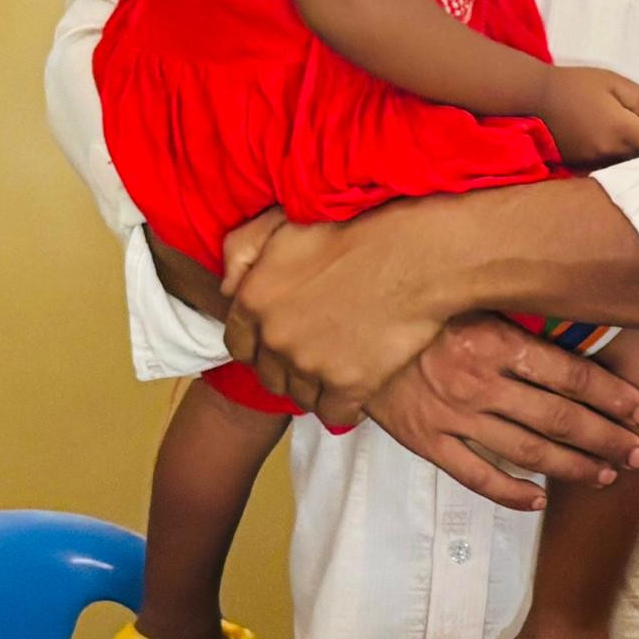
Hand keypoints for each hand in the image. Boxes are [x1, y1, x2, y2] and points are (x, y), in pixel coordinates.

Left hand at [216, 205, 444, 425]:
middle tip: (311, 354)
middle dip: (285, 367)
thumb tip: (225, 288)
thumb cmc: (354, 231)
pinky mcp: (348, 385)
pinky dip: (342, 407)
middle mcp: (275, 338)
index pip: (238, 343)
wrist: (413, 256)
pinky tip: (354, 390)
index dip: (258, 344)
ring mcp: (310, 365)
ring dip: (313, 387)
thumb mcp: (281, 224)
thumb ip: (240, 250)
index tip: (278, 341)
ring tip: (334, 370)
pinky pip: (334, 415)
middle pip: (269, 375)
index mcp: (255, 299)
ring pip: (300, 396)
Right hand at [362, 316, 638, 508]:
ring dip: (573, 466)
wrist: (344, 330)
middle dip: (606, 438)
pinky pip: (477, 476)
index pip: (569, 375)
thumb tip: (573, 325)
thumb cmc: (417, 309)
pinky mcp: (427, 442)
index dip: (612, 396)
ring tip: (606, 476)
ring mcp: (452, 416)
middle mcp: (478, 381)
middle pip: (559, 418)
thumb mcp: (469, 298)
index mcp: (494, 339)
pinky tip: (541, 498)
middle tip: (638, 453)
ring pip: (528, 451)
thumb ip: (516, 318)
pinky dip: (512, 492)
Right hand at [539, 63, 638, 168]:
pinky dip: (610, 158)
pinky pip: (606, 167)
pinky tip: (603, 142)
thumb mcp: (614, 80)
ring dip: (628, 152)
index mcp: (621, 129)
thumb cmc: (576, 85)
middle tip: (635, 126)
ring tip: (618, 134)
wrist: (536, 98)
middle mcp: (610, 152)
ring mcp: (595, 162)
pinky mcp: (581, 167)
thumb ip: (638, 100)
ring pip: (625, 165)